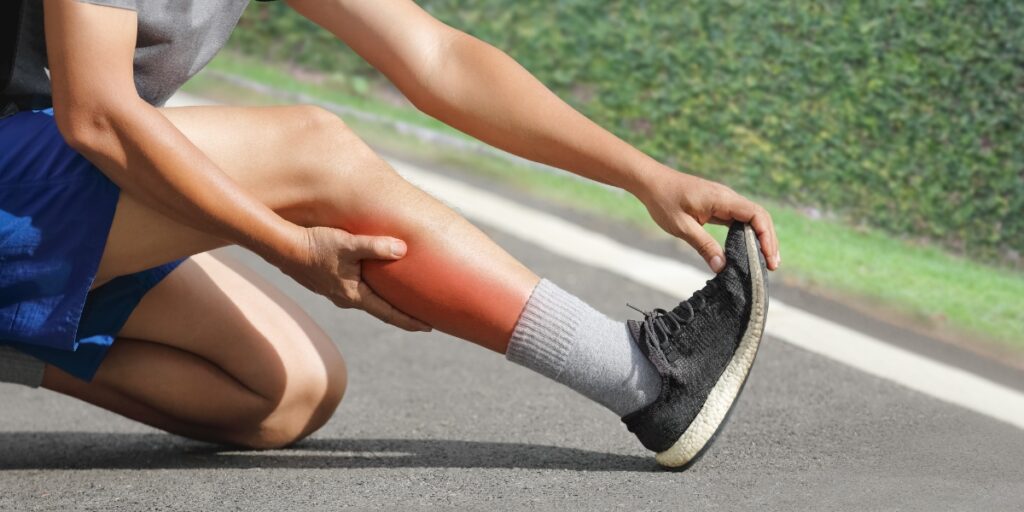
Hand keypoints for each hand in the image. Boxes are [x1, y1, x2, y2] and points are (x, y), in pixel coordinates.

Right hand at [273, 225, 430, 331]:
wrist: (282, 248)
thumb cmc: (316, 245)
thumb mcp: (348, 244)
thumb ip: (375, 246)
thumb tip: (403, 249)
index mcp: (354, 295)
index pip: (389, 314)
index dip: (410, 321)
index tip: (429, 327)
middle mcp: (346, 298)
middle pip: (381, 310)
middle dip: (402, 314)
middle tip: (423, 317)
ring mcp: (335, 292)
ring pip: (368, 300)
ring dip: (386, 301)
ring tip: (402, 299)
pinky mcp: (328, 282)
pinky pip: (356, 289)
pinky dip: (371, 290)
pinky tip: (374, 281)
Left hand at [634, 166, 779, 272]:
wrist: (651, 182)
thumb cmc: (664, 201)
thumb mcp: (682, 227)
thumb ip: (704, 246)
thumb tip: (722, 268)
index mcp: (722, 199)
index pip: (756, 215)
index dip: (767, 237)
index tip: (769, 258)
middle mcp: (728, 198)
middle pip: (759, 217)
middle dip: (768, 241)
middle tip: (772, 266)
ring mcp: (724, 201)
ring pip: (751, 219)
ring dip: (760, 239)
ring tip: (765, 262)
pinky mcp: (718, 206)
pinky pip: (739, 220)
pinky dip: (747, 235)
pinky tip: (747, 251)